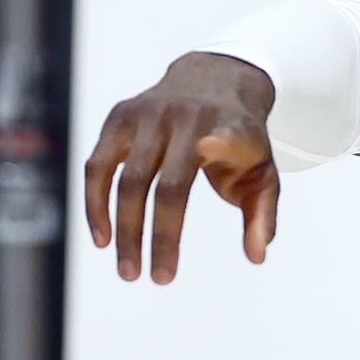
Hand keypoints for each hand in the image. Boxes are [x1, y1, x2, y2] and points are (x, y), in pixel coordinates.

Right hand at [84, 52, 278, 282]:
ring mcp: (149, 114)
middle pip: (168, 185)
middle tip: (159, 280)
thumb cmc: (240, 140)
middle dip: (161, 236)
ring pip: (127, 180)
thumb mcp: (263, 170)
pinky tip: (103, 238)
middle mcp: (188, 118)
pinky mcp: (120, 116)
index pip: (227, 136)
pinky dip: (95, 204)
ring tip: (128, 271)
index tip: (209, 146)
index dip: (220, 141)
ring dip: (125, 230)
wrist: (214, 79)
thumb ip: (263, 213)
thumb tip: (257, 256)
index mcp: (232, 128)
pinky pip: (98, 166)